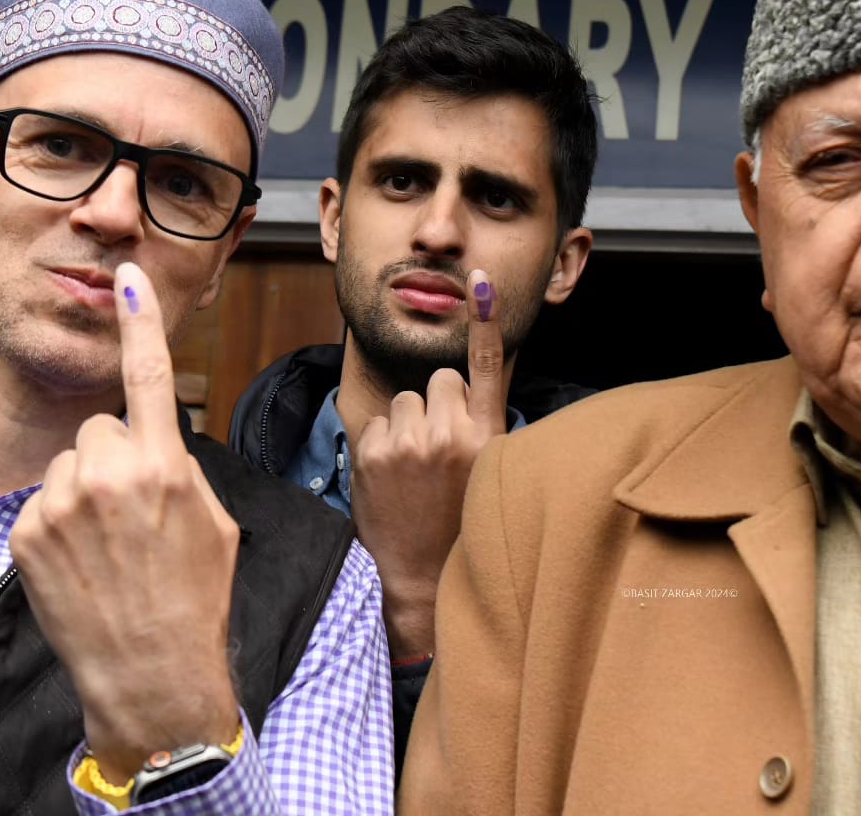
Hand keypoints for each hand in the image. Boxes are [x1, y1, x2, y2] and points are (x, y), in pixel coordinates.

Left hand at [9, 262, 240, 782]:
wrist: (151, 676)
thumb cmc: (195, 600)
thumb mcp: (214, 524)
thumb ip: (180, 469)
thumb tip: (153, 442)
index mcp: (165, 466)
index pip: (150, 375)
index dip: (140, 321)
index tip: (128, 275)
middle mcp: (110, 475)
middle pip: (101, 428)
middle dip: (114, 456)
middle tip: (132, 514)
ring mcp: (61, 504)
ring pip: (69, 463)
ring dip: (83, 491)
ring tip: (105, 547)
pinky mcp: (26, 534)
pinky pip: (42, 502)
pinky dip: (56, 526)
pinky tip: (80, 565)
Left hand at [352, 268, 507, 661]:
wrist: (420, 580)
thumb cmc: (459, 527)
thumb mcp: (489, 476)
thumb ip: (480, 429)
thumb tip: (464, 387)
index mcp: (487, 438)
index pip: (487, 366)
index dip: (485, 319)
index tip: (478, 280)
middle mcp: (449, 435)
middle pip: (440, 380)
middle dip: (438, 405)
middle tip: (440, 451)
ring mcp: (407, 443)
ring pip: (405, 400)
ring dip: (408, 424)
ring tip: (415, 470)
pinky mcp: (371, 452)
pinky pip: (377, 422)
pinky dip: (381, 443)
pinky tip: (391, 478)